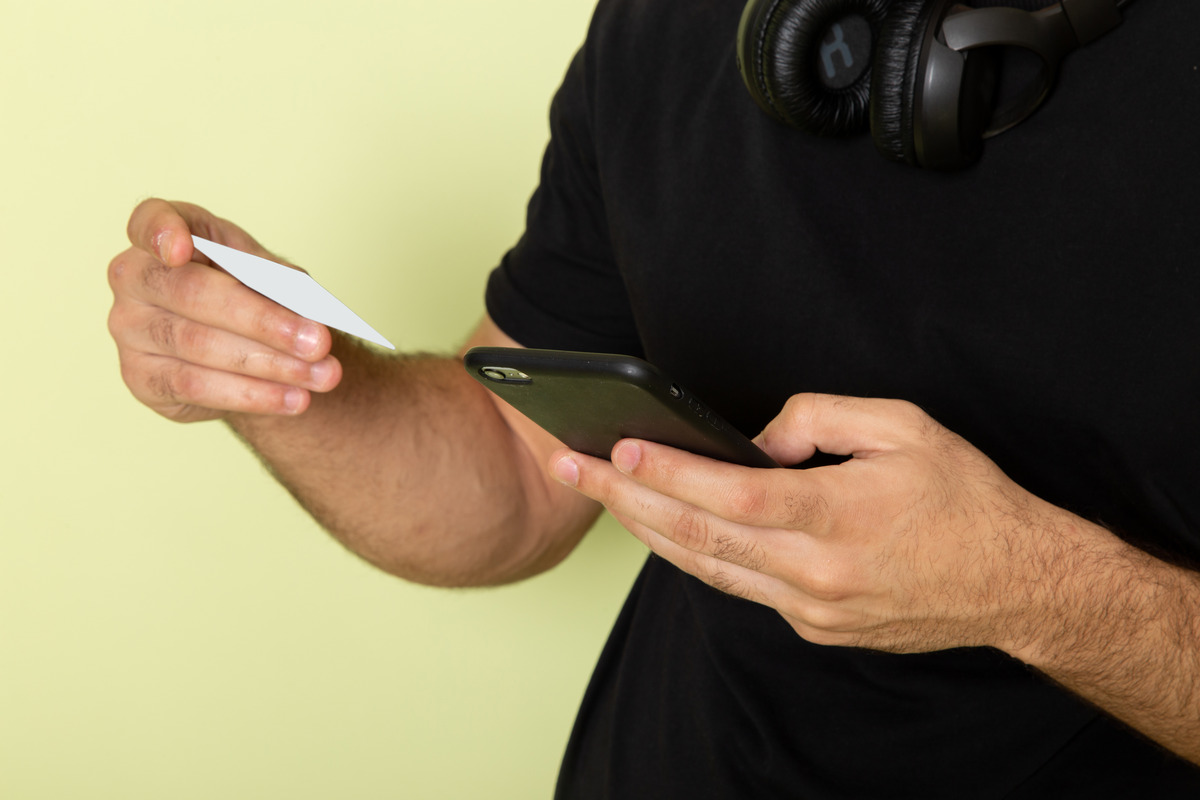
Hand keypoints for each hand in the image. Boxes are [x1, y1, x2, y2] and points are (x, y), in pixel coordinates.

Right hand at [107, 199, 341, 421]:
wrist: (245, 342)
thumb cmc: (249, 290)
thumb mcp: (266, 273)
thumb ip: (278, 280)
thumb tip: (302, 309)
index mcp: (164, 236)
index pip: (147, 221)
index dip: (160, 231)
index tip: (181, 248)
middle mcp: (134, 277)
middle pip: (192, 293)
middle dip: (263, 321)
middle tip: (318, 342)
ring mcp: (128, 328)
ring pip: (199, 345)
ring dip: (270, 365)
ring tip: (321, 376)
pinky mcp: (140, 377)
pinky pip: (195, 386)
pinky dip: (252, 394)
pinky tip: (292, 398)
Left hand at [550, 393, 1075, 653]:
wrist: (1016, 584)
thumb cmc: (966, 500)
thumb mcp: (906, 427)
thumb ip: (822, 418)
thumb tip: (757, 437)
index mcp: (838, 518)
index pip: (729, 496)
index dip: (667, 472)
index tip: (616, 448)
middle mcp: (816, 573)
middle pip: (698, 537)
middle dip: (626, 499)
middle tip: (573, 467)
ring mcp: (811, 609)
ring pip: (707, 569)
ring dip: (647, 531)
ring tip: (602, 495)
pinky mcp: (814, 627)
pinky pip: (740, 587)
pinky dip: (696, 555)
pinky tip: (667, 529)